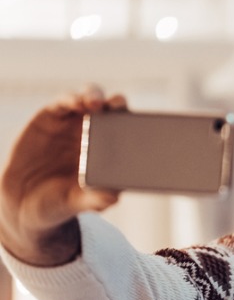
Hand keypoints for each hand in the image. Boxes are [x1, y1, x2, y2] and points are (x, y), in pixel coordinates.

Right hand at [0, 85, 125, 264]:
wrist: (24, 199)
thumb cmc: (60, 202)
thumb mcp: (77, 203)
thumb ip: (95, 200)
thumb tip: (113, 197)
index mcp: (112, 154)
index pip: (130, 133)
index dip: (137, 125)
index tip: (144, 125)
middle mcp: (96, 134)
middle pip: (113, 111)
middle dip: (119, 104)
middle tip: (119, 105)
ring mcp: (74, 123)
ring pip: (90, 100)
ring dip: (95, 97)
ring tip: (95, 104)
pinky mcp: (52, 116)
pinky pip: (64, 102)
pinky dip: (71, 99)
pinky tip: (75, 103)